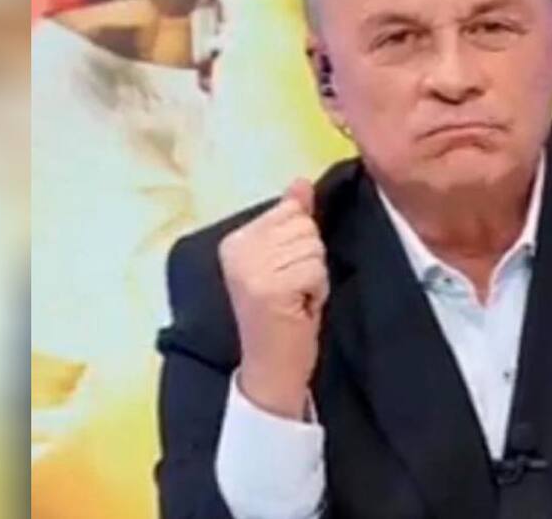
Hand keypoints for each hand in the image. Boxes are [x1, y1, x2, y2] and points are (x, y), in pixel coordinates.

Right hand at [218, 179, 326, 419]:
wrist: (271, 367)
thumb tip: (300, 183)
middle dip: (310, 258)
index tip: (286, 272)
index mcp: (235, 241)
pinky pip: (316, 268)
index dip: (301, 243)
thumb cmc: (282, 315)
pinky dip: (317, 290)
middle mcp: (236, 251)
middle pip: (305, 226)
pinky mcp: (269, 288)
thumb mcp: (284, 261)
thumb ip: (291, 219)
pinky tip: (300, 307)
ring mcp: (250, 269)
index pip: (291, 210)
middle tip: (293, 289)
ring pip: (313, 246)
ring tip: (296, 298)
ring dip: (315, 275)